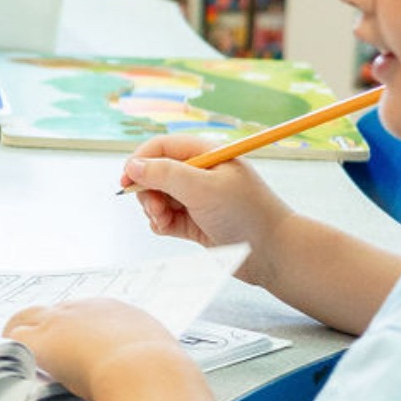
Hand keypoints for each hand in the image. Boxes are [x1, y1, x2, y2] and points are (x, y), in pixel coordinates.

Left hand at [4, 297, 185, 400]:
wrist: (145, 371)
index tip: (73, 346)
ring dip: (19, 333)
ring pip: (25, 318)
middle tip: (38, 345)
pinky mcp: (42, 341)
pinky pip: (15, 339)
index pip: (84, 314)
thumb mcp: (156, 354)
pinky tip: (9, 364)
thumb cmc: (160, 370)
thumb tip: (151, 369)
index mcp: (114, 311)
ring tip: (13, 352)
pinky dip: (10, 350)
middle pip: (52, 310)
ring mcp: (59, 322)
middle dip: (43, 326)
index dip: (74, 330)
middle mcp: (83, 309)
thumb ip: (144, 357)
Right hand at [120, 133, 290, 258]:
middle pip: (155, 172)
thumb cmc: (247, 214)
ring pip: (157, 196)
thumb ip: (165, 174)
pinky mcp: (194, 221)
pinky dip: (161, 223)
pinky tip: (170, 228)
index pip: (163, 147)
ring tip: (165, 220)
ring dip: (153, 208)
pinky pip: (164, 217)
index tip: (127, 179)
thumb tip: (133, 165)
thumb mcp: (203, 188)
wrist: (274, 253)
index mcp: (207, 156)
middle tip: (154, 207)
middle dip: (148, 189)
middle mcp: (200, 174)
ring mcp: (197, 198)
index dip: (141, 160)